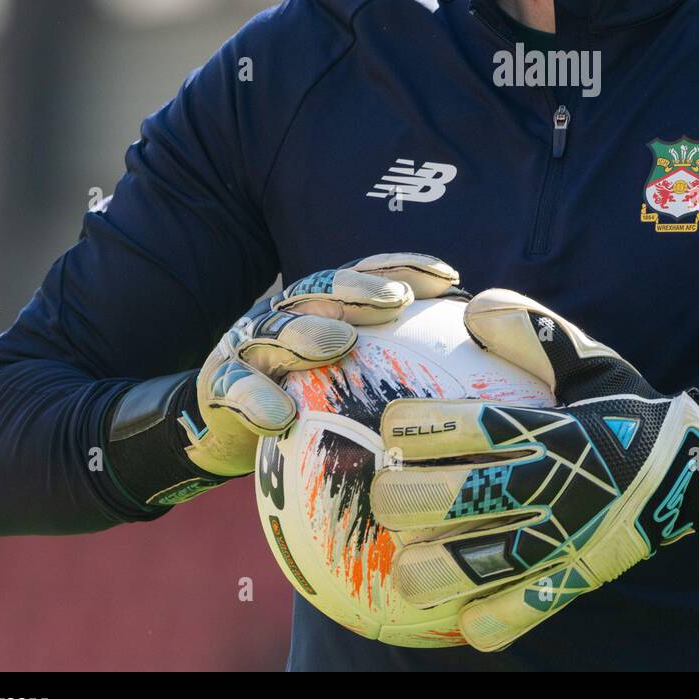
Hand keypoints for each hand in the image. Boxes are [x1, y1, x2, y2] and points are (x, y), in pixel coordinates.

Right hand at [185, 253, 458, 476]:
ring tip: (340, 341)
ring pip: (276, 330)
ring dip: (307, 332)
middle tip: (396, 300)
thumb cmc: (308, 399)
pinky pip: (235, 389)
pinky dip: (256, 400)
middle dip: (357, 289)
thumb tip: (479, 366)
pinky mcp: (219, 385)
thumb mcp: (352, 375)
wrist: (225, 429)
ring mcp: (250, 346)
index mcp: (322, 305)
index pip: (366, 277)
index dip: (403, 269)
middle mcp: (286, 314)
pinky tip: (281, 415)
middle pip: (320, 290)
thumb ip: (397, 361)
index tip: (448, 277)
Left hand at [369, 289, 698, 651]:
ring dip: (428, 570)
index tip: (392, 425)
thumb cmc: (623, 411)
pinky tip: (460, 617)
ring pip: (479, 566)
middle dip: (404, 496)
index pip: (473, 426)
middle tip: (387, 493)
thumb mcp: (589, 361)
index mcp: (552, 430)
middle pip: (459, 497)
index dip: (418, 426)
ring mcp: (562, 540)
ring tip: (402, 567)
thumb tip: (473, 309)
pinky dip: (487, 620)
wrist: (690, 473)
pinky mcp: (574, 580)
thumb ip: (534, 332)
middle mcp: (552, 486)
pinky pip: (523, 613)